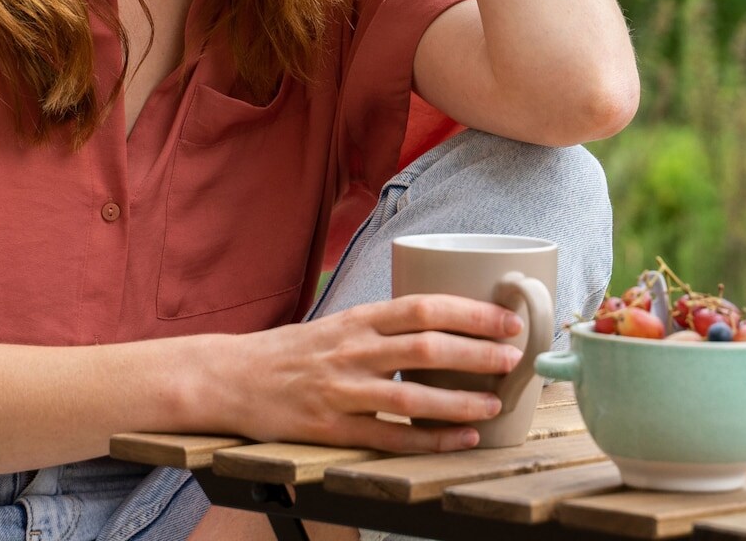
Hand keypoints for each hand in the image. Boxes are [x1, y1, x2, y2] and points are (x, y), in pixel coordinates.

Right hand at [218, 293, 524, 451]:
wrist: (230, 378)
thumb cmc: (294, 352)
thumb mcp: (340, 324)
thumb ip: (385, 326)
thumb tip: (447, 324)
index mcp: (358, 319)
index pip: (423, 307)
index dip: (470, 311)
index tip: (507, 318)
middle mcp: (352, 351)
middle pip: (425, 348)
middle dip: (476, 352)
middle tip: (514, 357)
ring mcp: (341, 391)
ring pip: (411, 396)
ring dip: (460, 401)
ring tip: (496, 403)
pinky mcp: (331, 429)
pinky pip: (389, 437)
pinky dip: (429, 440)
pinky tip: (462, 438)